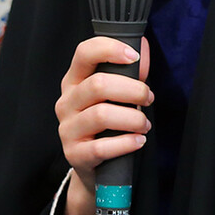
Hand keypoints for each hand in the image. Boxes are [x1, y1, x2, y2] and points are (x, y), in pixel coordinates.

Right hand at [55, 37, 151, 214]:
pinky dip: (126, 143)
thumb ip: (130, 72)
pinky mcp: (74, 154)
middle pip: (98, 85)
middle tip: (148, 98)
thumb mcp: (117, 96)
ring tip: (145, 125)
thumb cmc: (107, 126)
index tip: (133, 56)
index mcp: (74, 81)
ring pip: (101, 115)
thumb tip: (143, 48)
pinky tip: (138, 141)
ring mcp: (67, 128)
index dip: (109, 49)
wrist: (94, 167)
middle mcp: (66, 102)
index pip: (84, 53)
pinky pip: (102, 147)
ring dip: (132, 118)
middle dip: (132, 90)